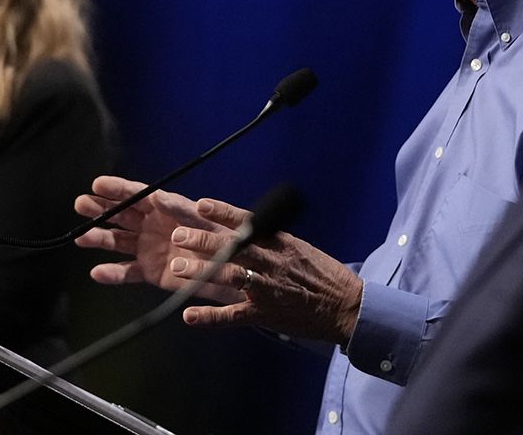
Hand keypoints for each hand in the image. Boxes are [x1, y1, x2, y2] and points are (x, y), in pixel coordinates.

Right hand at [74, 176, 242, 303]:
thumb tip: (158, 198)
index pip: (136, 194)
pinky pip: (127, 272)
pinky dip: (112, 273)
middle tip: (81, 204)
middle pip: (120, 215)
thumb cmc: (221, 238)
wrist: (232, 270)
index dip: (117, 188)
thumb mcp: (204, 219)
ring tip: (82, 238)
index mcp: (165, 207)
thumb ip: (181, 210)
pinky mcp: (149, 271)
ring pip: (117, 241)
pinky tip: (97, 272)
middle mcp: (151, 225)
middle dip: (100, 209)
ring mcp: (148, 248)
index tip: (98, 184)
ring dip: (99, 238)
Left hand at [168, 198, 362, 345]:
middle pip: (233, 248)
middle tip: (179, 235)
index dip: (223, 214)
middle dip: (203, 241)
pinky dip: (210, 317)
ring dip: (201, 272)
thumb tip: (248, 226)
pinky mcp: (265, 314)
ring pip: (228, 277)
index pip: (248, 223)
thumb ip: (274, 240)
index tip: (201, 205)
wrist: (345, 305)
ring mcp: (267, 289)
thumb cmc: (324, 275)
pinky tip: (189, 316)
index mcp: (281, 244)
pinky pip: (233, 316)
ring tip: (177, 268)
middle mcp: (272, 263)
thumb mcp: (300, 248)